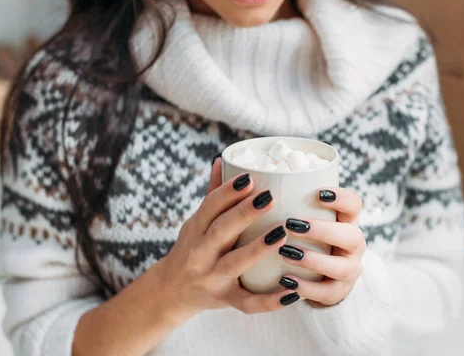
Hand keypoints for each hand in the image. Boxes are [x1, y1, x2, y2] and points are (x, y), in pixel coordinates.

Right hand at [154, 158, 297, 324]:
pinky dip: (271, 300)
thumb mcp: (196, 222)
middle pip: (220, 231)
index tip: (249, 178)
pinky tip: (293, 291)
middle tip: (269, 198)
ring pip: (234, 264)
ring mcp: (212, 278)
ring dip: (257, 249)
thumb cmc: (191, 249)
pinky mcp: (225, 300)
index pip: (209, 207)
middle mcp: (200, 254)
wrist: (171, 292)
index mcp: (195, 230)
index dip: (228, 192)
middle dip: (243, 214)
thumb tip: (223, 160)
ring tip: (281, 233)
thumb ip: (213, 194)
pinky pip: (249, 303)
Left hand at [278, 188, 364, 306]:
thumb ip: (291, 203)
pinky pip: (327, 293)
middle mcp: (353, 245)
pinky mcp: (338, 292)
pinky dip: (307, 288)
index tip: (317, 193)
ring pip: (342, 267)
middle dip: (322, 230)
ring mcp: (349, 270)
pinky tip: (286, 281)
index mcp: (347, 221)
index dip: (341, 197)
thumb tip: (249, 180)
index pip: (354, 204)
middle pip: (351, 236)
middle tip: (291, 225)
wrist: (321, 276)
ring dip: (313, 259)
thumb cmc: (307, 238)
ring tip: (286, 253)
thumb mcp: (307, 218)